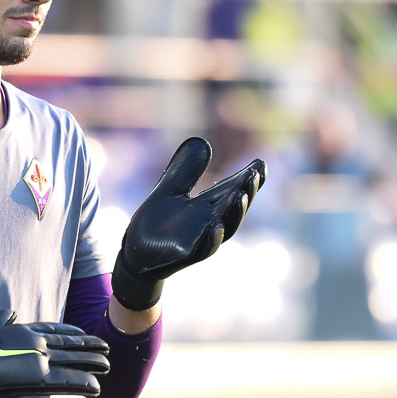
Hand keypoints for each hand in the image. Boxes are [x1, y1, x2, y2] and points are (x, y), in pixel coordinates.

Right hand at [0, 309, 109, 397]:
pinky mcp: (38, 381)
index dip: (74, 330)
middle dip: (90, 346)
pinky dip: (84, 383)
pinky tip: (96, 386)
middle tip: (107, 347)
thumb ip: (2, 319)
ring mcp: (40, 361)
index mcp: (25, 330)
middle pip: (70, 344)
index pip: (56, 328)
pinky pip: (68, 382)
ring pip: (74, 361)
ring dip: (93, 363)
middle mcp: (37, 343)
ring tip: (108, 365)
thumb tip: (10, 311)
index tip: (86, 332)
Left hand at [111, 137, 265, 310]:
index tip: (260, 163)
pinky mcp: (186, 255)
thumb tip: (201, 141)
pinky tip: (216, 225)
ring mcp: (200, 240)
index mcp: (209, 207)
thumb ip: (185, 169)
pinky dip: (211, 238)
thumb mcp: (169, 188)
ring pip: (224, 227)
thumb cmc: (156, 221)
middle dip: (245, 192)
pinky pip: (202, 248)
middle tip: (254, 175)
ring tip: (241, 195)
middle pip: (234, 208)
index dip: (248, 180)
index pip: (233, 191)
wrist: (135, 250)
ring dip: (234, 213)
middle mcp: (210, 223)